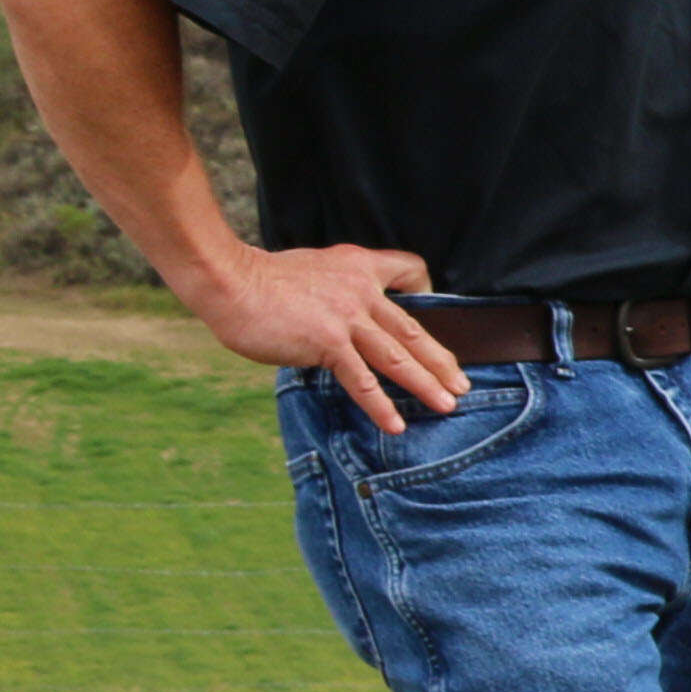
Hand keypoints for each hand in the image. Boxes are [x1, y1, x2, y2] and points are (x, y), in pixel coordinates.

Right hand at [198, 242, 463, 431]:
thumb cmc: (259, 278)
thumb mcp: (311, 268)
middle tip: (461, 383)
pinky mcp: (327, 342)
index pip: (408, 269)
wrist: (229, 280)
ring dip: (425, 384)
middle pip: (412, 329)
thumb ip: (336, 288)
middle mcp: (360, 290)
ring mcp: (347, 317)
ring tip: (447, 405)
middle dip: (440, 360)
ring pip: (397, 356)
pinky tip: (394, 424)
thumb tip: (342, 315)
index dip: (425, 287)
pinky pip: (361, 379)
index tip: (430, 306)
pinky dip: (380, 404)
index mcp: (357, 267)